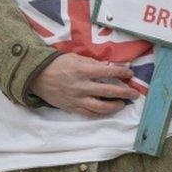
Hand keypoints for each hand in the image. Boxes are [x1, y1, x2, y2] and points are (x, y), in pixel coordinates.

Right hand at [27, 53, 141, 116]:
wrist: (36, 76)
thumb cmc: (56, 64)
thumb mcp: (74, 58)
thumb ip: (91, 63)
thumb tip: (107, 68)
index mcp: (83, 71)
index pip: (108, 72)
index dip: (121, 73)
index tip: (130, 74)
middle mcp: (82, 86)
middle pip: (109, 92)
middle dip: (125, 92)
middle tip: (134, 94)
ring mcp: (77, 99)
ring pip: (102, 107)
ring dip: (115, 106)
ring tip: (122, 104)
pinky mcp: (72, 108)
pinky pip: (90, 113)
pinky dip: (100, 113)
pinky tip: (107, 110)